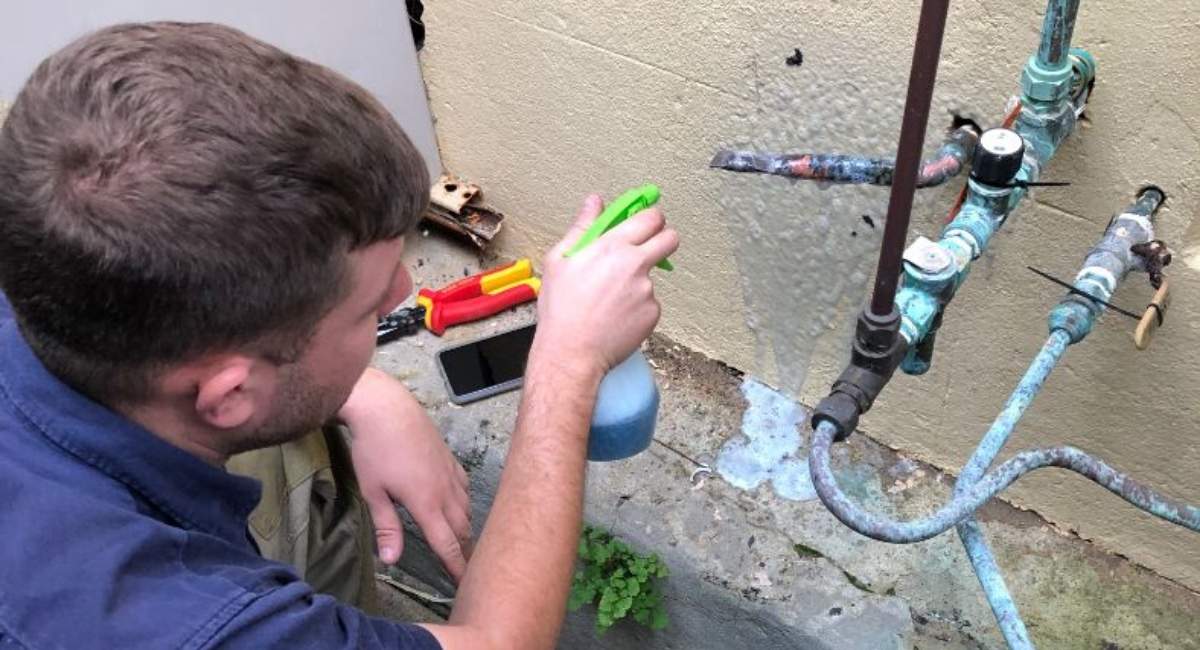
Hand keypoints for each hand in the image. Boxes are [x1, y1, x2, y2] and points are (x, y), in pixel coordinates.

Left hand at [340, 368, 471, 581]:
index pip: (447, 544)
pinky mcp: (449, 458)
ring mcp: (450, 473)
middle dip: (464, 551)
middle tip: (465, 568)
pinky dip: (465, 502)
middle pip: (462, 529)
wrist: (386, 407)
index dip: (457, 567)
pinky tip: (460, 505)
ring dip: (466, 528)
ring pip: (467, 508)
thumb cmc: (374, 451)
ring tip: (463, 542)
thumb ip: (387, 528)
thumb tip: (392, 561)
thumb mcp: (374, 492)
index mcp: (426, 504)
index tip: (465, 583)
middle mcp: (445, 491)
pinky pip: (465, 487)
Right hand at [534, 194, 678, 375]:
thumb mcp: (560, 260)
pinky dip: (637, 307)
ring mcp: (647, 290)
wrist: (571, 352)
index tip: (645, 223)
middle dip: (663, 239)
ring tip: (609, 300)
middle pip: (670, 239)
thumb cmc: (560, 309)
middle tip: (646, 250)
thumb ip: (583, 226)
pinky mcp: (653, 313)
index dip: (650, 218)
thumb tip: (594, 202)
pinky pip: (649, 302)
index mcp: (612, 246)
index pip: (650, 217)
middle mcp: (635, 264)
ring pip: (653, 276)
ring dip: (638, 281)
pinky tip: (615, 316)